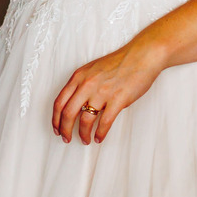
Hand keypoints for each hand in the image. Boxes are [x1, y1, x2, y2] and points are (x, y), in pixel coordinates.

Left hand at [51, 39, 165, 143]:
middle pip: (68, 113)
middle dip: (65, 130)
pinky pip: (104, 122)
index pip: (59, 102)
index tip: (56, 128)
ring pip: (85, 120)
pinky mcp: (118, 99)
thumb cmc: (119, 62)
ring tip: (85, 140)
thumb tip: (76, 103)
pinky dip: (100, 133)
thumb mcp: (92, 69)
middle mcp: (87, 84)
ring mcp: (102, 92)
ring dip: (83, 134)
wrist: (141, 56)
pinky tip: (99, 138)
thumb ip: (82, 84)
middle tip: (66, 139)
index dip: (55, 119)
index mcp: (79, 77)